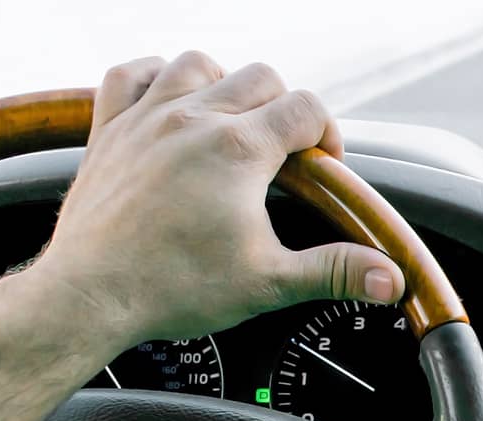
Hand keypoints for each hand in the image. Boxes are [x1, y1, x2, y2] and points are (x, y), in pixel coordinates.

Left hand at [30, 52, 404, 354]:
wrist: (91, 295)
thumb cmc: (174, 288)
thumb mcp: (270, 282)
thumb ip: (337, 272)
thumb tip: (391, 280)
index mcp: (239, 150)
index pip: (306, 109)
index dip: (328, 135)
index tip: (324, 170)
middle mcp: (193, 119)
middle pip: (261, 78)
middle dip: (285, 109)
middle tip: (288, 155)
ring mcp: (147, 118)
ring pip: (200, 64)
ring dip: (226, 86)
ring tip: (236, 124)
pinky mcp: (110, 130)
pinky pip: (131, 74)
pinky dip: (157, 78)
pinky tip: (172, 103)